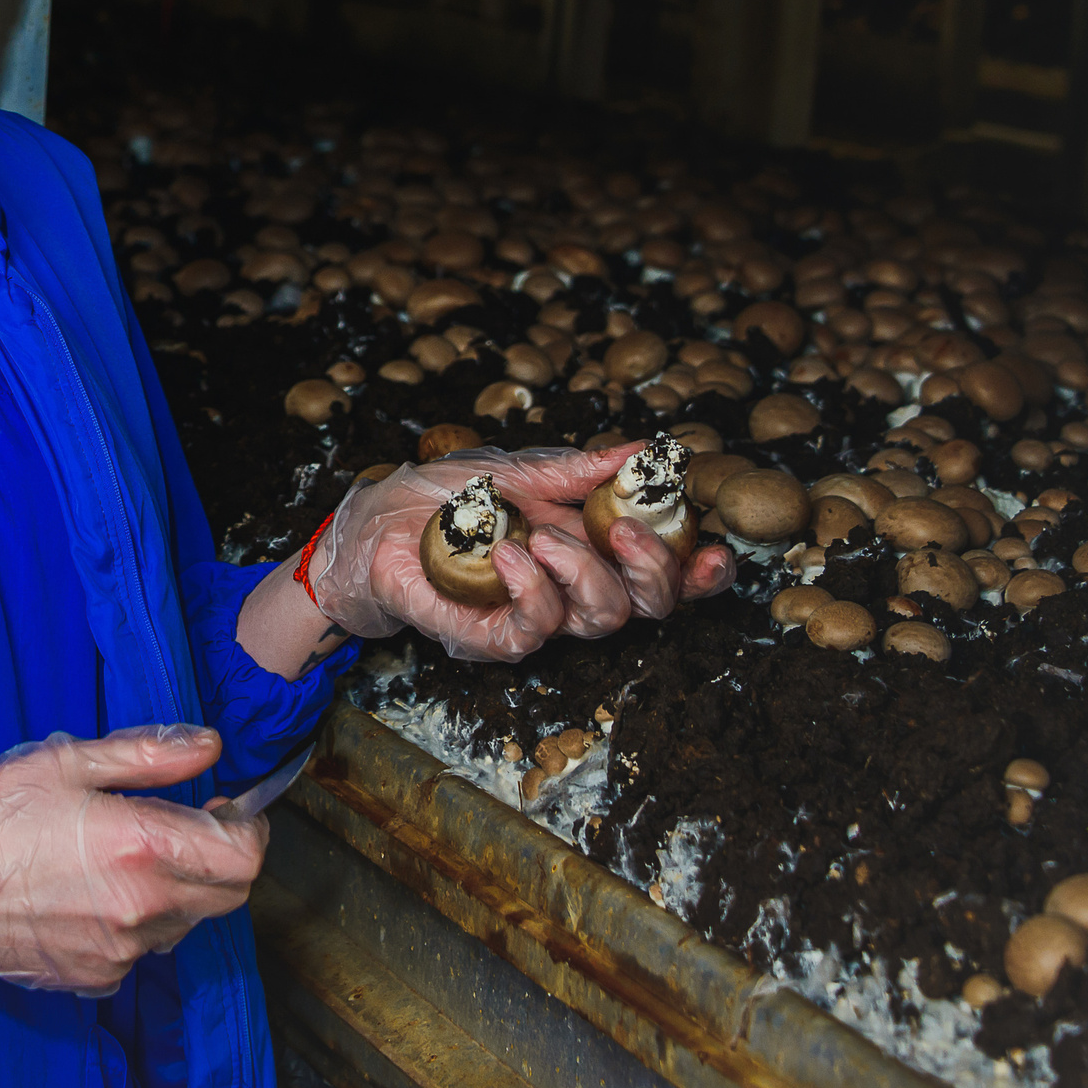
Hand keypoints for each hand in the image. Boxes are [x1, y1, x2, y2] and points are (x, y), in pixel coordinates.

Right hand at [0, 724, 267, 995]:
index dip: (248, 828)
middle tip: (185, 827)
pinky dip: (136, 923)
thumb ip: (150, 754)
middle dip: (222, 859)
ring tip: (126, 859)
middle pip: (231, 895)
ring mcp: (123, 950)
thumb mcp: (69, 761)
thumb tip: (210, 745)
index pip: (245, 856)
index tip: (224, 809)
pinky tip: (93, 894)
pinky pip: (143, 949)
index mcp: (144, 846)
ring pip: (187, 922)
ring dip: (179, 891)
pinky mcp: (98, 977)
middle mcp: (145, 907)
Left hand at [308, 444, 732, 661]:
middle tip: (620, 525)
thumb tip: (642, 450)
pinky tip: (507, 554)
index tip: (715, 551)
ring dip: (581, 572)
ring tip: (538, 534)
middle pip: (648, 606)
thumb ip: (578, 470)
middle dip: (653, 569)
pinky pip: (533, 633)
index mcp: (590, 548)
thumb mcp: (515, 469)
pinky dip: (530, 592)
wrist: (372, 525)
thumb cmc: (443, 500)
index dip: (698, 573)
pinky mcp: (490, 637)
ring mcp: (534, 617)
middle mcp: (571, 590)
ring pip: (599, 620)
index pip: (663, 576)